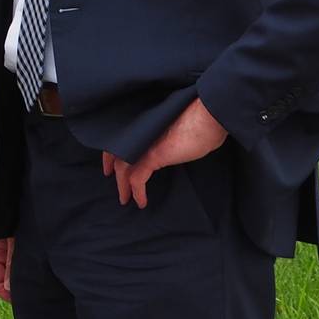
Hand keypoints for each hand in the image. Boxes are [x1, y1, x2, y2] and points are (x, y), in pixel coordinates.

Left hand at [100, 97, 227, 207]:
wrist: (209, 116)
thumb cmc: (200, 119)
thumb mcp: (174, 127)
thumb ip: (161, 135)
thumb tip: (162, 146)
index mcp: (142, 122)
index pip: (119, 136)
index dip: (112, 148)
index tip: (111, 160)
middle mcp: (138, 131)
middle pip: (115, 151)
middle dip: (112, 167)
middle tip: (110, 178)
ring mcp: (143, 143)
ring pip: (122, 168)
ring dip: (122, 186)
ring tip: (125, 198)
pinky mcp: (152, 156)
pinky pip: (137, 179)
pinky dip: (137, 192)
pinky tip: (141, 202)